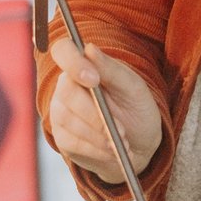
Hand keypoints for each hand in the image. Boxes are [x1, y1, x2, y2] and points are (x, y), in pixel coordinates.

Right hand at [46, 36, 165, 187]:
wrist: (139, 145)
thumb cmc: (136, 109)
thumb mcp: (133, 88)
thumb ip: (111, 69)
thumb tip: (89, 49)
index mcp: (83, 66)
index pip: (63, 51)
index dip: (73, 63)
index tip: (93, 79)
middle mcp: (66, 87)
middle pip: (67, 93)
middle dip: (96, 114)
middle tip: (121, 129)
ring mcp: (61, 112)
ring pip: (68, 120)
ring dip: (99, 135)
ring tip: (122, 142)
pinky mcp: (62, 138)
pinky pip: (72, 142)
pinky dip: (96, 150)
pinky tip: (111, 152)